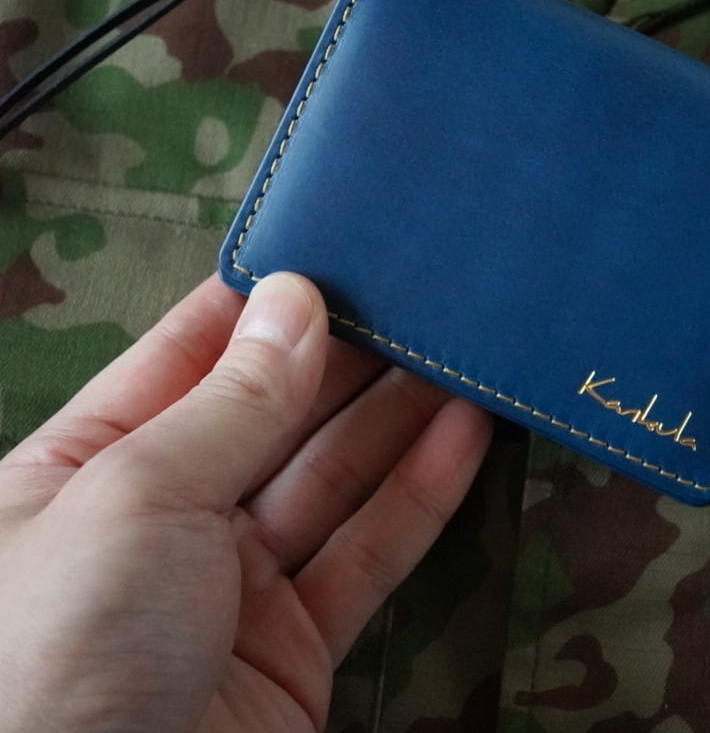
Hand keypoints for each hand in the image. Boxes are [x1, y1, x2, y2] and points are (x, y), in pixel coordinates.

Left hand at [0, 272, 491, 731]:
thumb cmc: (55, 652)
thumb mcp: (137, 496)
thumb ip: (231, 402)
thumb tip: (295, 300)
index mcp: (85, 465)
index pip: (186, 354)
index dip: (262, 300)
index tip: (336, 244)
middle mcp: (160, 518)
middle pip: (272, 412)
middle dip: (344, 353)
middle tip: (418, 288)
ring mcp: (230, 586)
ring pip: (331, 478)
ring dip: (398, 413)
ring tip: (460, 347)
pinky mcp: (294, 649)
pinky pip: (366, 555)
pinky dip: (419, 493)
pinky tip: (465, 430)